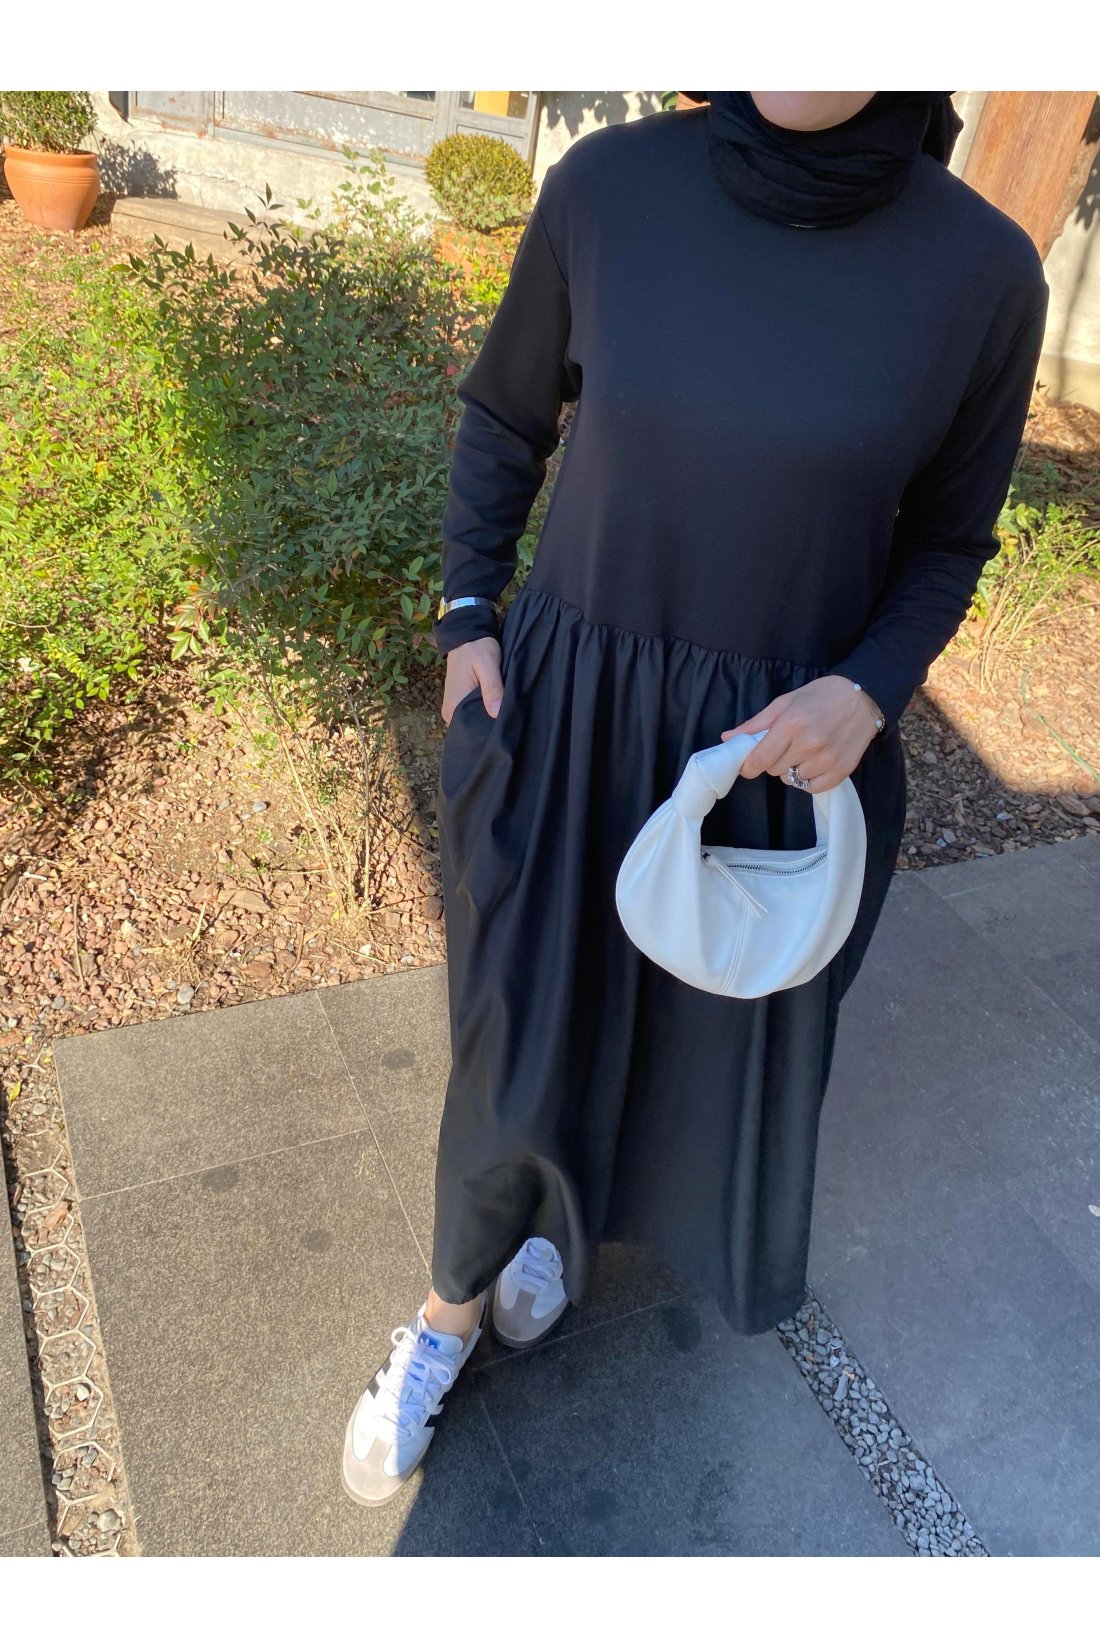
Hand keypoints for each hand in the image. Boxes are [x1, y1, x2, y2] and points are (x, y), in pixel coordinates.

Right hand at [441, 636, 503, 724]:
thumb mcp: (488, 663)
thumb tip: (496, 713)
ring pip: (474, 721)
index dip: (490, 728)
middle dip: (490, 724)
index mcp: (454, 706)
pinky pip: (472, 714)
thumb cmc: (476, 648)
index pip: (473, 730)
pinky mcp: (457, 704)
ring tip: (503, 710)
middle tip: (508, 716)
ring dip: (488, 718)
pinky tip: (495, 707)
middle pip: (473, 728)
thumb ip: (492, 688)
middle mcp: (450, 712)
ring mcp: (453, 709)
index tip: (506, 724)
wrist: (466, 636)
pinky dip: (484, 712)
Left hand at [720, 675, 881, 790]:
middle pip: (774, 770)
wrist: (863, 697)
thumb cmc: (821, 696)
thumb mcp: (785, 702)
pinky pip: (812, 788)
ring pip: (792, 780)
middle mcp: (809, 744)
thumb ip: (756, 723)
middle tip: (788, 744)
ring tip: (806, 750)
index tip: (748, 764)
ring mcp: (826, 759)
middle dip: (775, 760)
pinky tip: (815, 763)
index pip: (759, 760)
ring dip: (793, 769)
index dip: (749, 766)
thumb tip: (728, 739)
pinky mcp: (841, 771)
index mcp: (791, 724)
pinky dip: (809, 780)